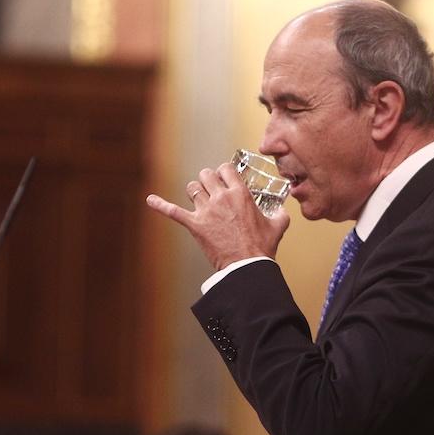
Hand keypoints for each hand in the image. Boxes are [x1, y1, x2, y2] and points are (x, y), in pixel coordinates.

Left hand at [146, 162, 290, 270]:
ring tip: (198, 199)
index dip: (223, 172)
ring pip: (192, 189)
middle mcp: (221, 198)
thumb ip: (280, 214)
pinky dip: (160, 205)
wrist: (246, 265)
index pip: (226, 169)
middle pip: (206, 175)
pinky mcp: (195, 225)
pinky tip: (150, 200)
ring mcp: (206, 210)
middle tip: (211, 189)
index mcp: (240, 194)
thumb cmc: (261, 247)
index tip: (225, 178)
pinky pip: (173, 211)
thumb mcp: (277, 226)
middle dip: (207, 180)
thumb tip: (282, 211)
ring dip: (194, 192)